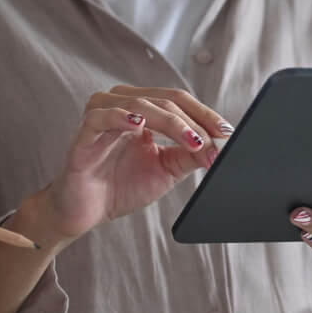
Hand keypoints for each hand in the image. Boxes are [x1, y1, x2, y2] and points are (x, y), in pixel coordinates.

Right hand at [35, 86, 230, 244]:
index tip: (228, 133)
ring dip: (172, 123)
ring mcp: (102, 117)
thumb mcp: (166, 170)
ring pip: (141, 104)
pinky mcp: (83, 133)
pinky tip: (139, 125)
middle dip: (194, 122)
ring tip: (192, 141)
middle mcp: (122, 106)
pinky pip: (102, 117)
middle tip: (213, 144)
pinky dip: (121, 117)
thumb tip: (218, 147)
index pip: (179, 102)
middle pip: (165, 100)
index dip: (205, 115)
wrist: (86, 212)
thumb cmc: (121, 186)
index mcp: (143, 111)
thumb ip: (189, 155)